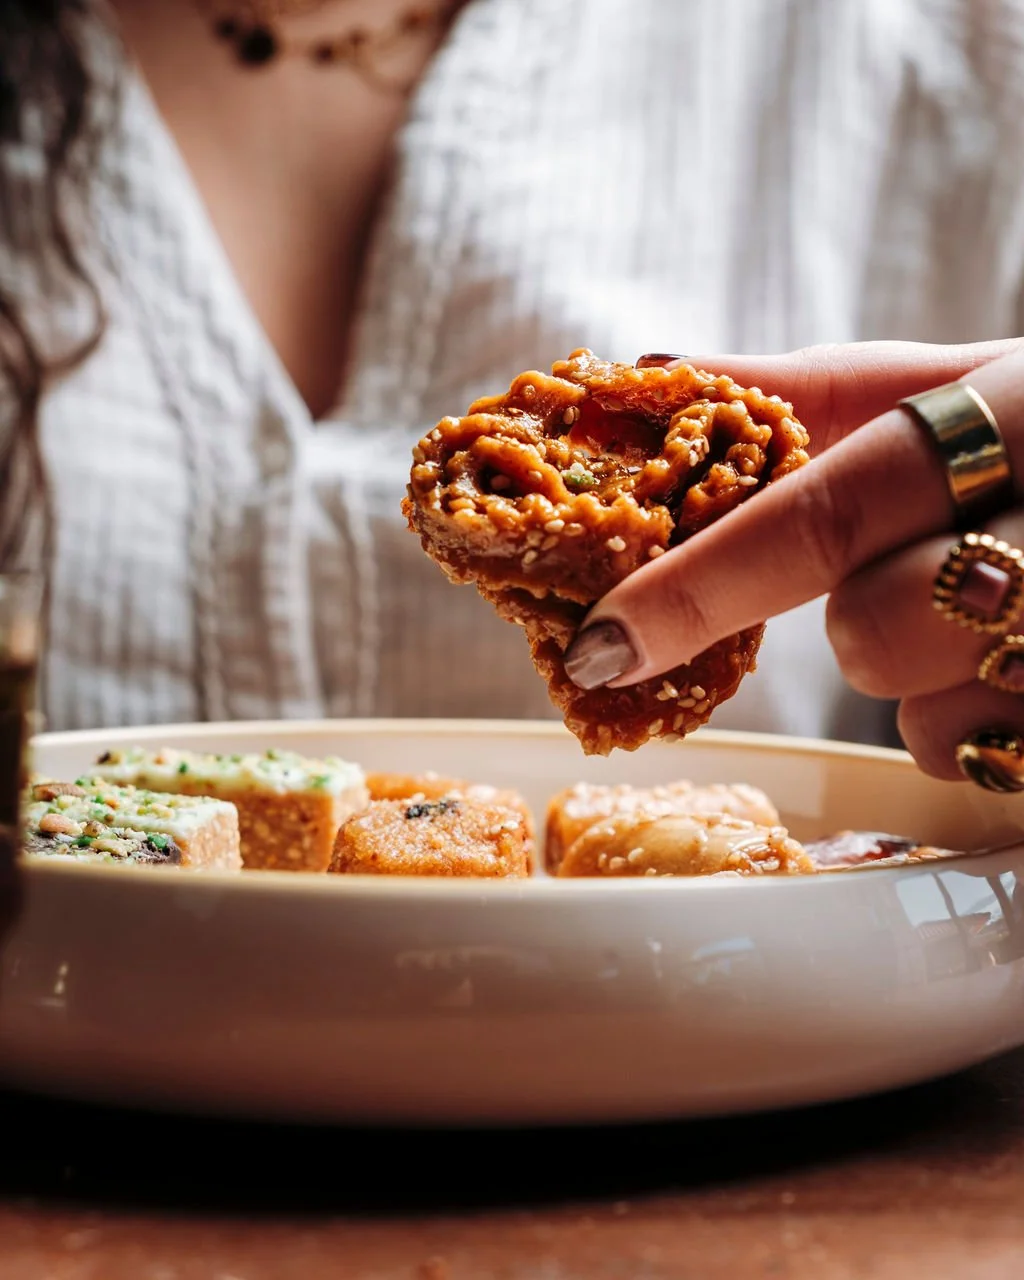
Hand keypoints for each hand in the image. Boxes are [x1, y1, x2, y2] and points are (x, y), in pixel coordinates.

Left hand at [563, 338, 1023, 780]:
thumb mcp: (966, 382)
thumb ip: (813, 391)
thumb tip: (649, 374)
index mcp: (1023, 407)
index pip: (831, 510)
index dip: (703, 583)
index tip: (603, 645)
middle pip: (877, 631)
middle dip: (866, 623)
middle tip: (924, 575)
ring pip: (924, 718)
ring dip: (922, 681)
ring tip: (993, 614)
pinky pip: (974, 765)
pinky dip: (968, 730)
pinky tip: (1020, 667)